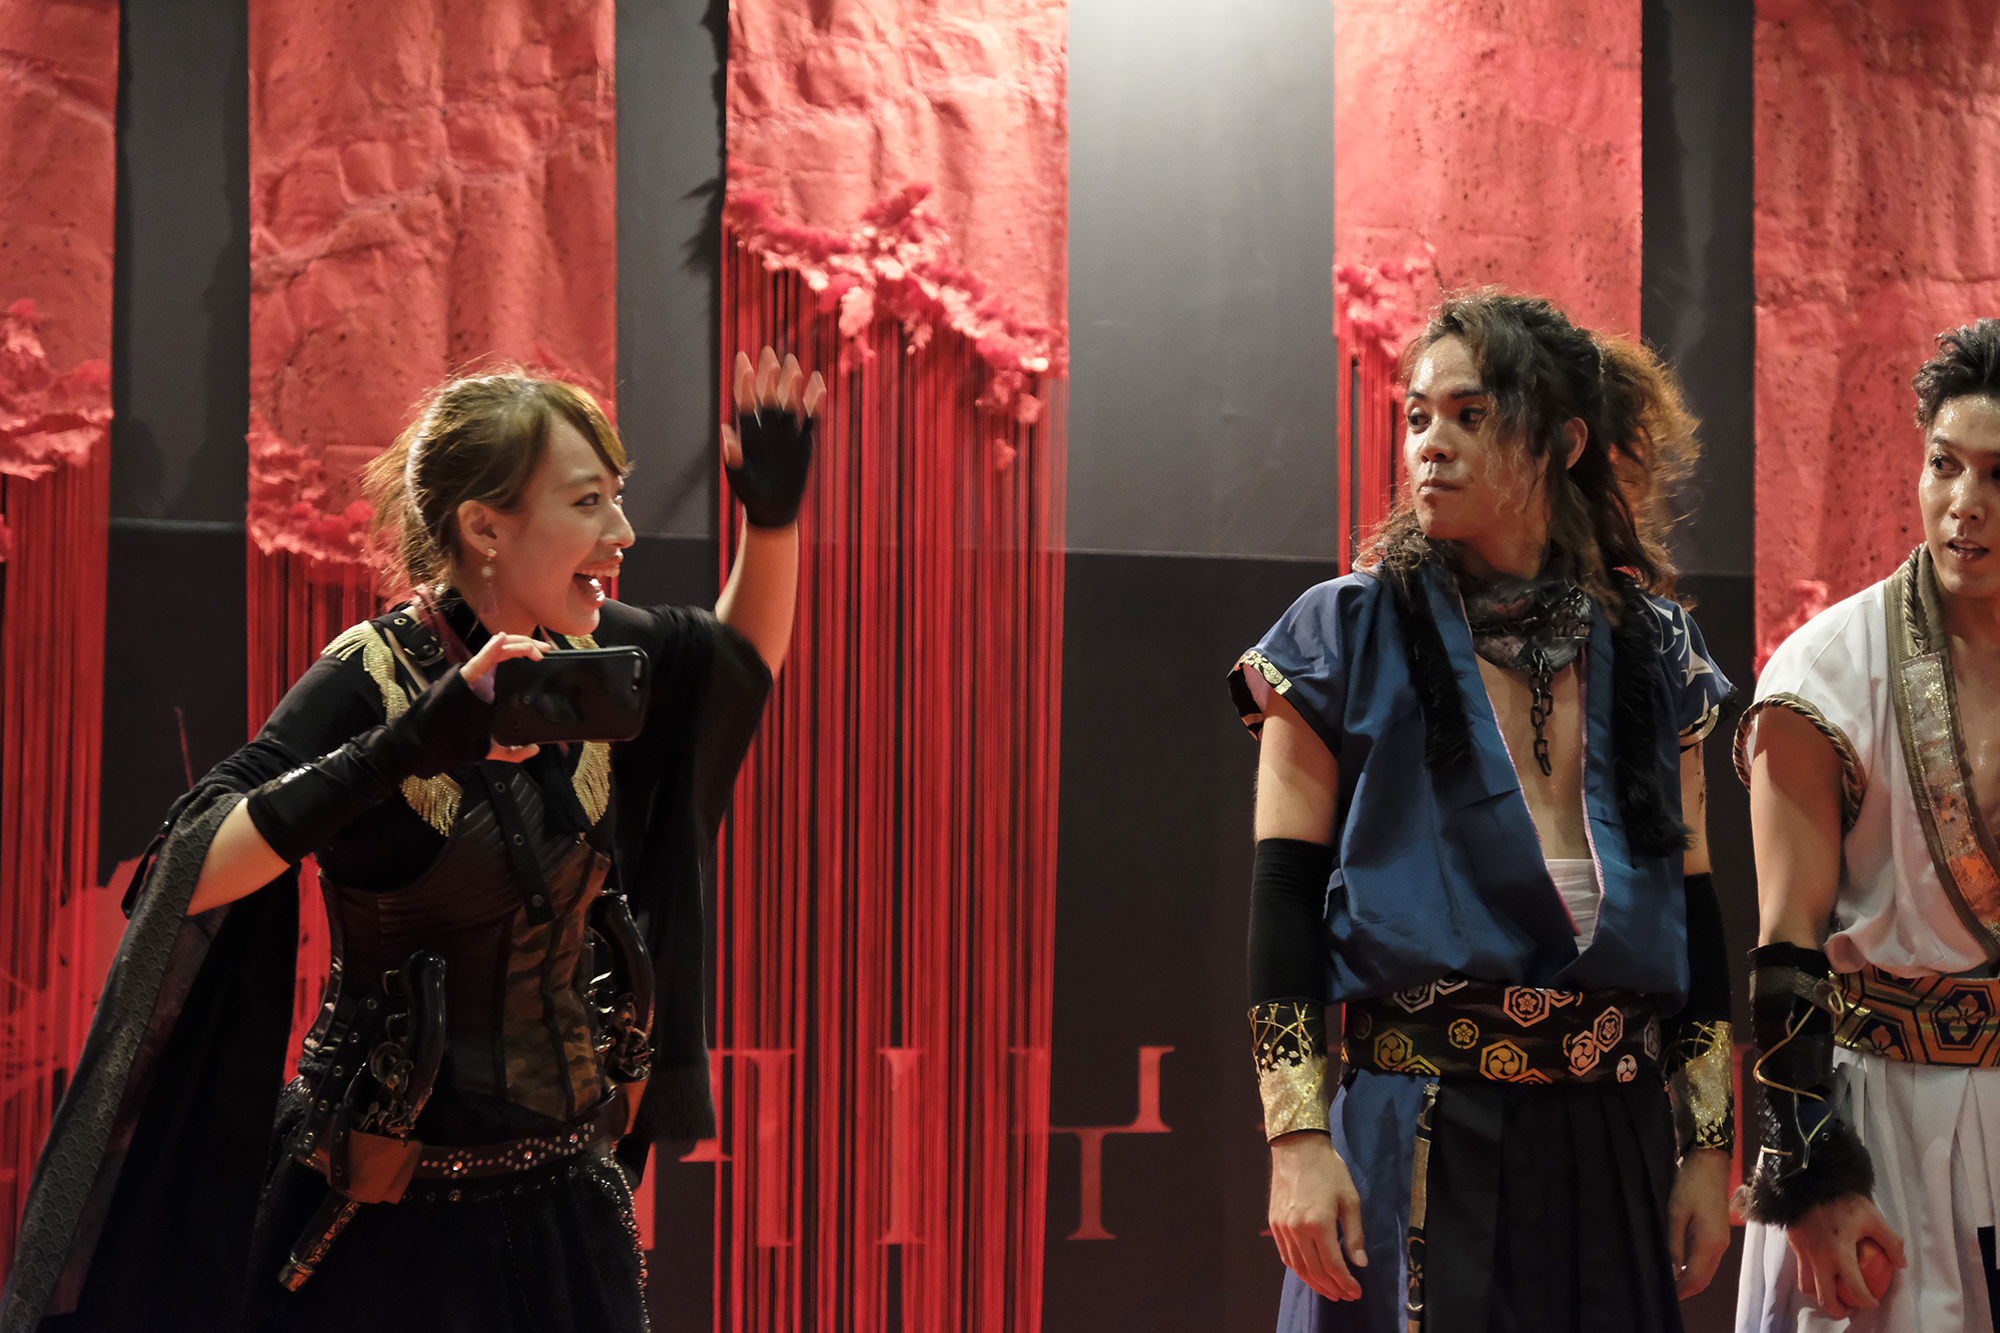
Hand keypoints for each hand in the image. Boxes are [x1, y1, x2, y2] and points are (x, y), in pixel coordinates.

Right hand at [460, 633, 543, 763]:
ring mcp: (475, 675)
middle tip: (546, 649)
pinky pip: (480, 661)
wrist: (432, 741)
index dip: (528, 653)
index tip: (546, 656)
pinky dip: (491, 649)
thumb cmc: (456, 736)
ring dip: (517, 644)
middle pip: (508, 650)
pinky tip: (502, 641)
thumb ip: (512, 751)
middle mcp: (484, 676)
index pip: (511, 661)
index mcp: (491, 685)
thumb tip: (533, 750)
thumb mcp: (491, 745)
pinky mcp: (465, 678)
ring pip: (498, 650)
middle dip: (528, 644)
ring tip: (534, 648)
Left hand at [722, 346, 824, 528]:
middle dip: (768, 375)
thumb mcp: (739, 478)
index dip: (745, 384)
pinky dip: (815, 402)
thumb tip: (726, 433)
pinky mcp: (803, 441)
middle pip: (767, 396)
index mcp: (748, 434)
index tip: (745, 363)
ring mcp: (785, 434)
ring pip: (789, 402)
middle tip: (768, 351)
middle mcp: (766, 429)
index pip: (745, 403)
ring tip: (793, 362)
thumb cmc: (750, 494)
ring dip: (790, 383)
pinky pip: (810, 418)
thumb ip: (733, 457)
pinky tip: (819, 383)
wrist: (773, 509)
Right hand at [1268, 1132, 1367, 1300]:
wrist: (1297, 1148)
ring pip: (1298, 1267)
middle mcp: (1297, 1230)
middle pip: (1314, 1271)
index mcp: (1319, 1224)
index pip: (1333, 1265)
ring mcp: (1282, 1228)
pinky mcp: (1274, 1224)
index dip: (1346, 1283)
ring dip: (1314, 1283)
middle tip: (1345, 1295)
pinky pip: (1285, 1255)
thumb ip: (1354, 1235)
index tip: (1356, 1292)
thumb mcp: (1350, 1200)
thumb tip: (1360, 1264)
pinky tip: (1309, 1273)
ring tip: (1329, 1290)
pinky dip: (1298, 1269)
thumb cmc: (1329, 1171)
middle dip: (1332, 1287)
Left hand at [1666, 1148, 1730, 1297]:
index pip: (1696, 1278)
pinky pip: (1709, 1260)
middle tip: (1665, 1293)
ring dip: (1692, 1280)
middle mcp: (1720, 1246)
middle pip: (1705, 1279)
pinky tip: (1681, 1267)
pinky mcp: (1719, 1234)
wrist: (1710, 1163)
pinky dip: (1696, 1268)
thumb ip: (1673, 1245)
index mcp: (1710, 1242)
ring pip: (1708, 1271)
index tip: (1664, 1297)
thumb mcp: (1676, 1213)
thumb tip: (1671, 1272)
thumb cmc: (1691, 1185)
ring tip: (1671, 1283)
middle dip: (1687, 1289)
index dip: (1681, 1291)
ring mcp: (1722, 1240)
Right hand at [1786, 1194, 1905, 1317]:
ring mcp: (1803, 1254)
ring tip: (1834, 1293)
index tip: (1873, 1302)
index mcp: (1839, 1254)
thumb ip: (1890, 1241)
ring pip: (1807, 1288)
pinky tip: (1823, 1270)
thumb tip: (1900, 1263)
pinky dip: (1812, 1278)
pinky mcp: (1795, 1246)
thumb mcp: (1873, 1217)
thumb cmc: (1842, 1200)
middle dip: (1839, 1310)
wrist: (1807, 1181)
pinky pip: (1801, 1270)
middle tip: (1851, 1308)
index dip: (1867, 1302)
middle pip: (1824, 1298)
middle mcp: (1818, 1259)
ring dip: (1821, 1296)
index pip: (1854, 1290)